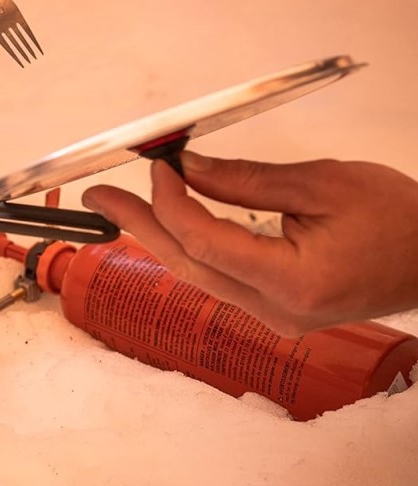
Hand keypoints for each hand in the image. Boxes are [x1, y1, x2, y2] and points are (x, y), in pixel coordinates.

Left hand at [81, 152, 417, 335]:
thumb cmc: (399, 220)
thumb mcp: (324, 183)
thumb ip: (246, 179)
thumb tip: (187, 167)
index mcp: (292, 281)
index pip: (204, 241)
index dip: (170, 202)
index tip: (156, 167)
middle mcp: (276, 311)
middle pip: (187, 264)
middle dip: (138, 225)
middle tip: (98, 198)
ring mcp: (275, 319)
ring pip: (197, 275)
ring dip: (157, 237)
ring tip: (118, 207)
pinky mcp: (275, 313)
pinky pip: (217, 280)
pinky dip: (189, 248)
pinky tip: (165, 225)